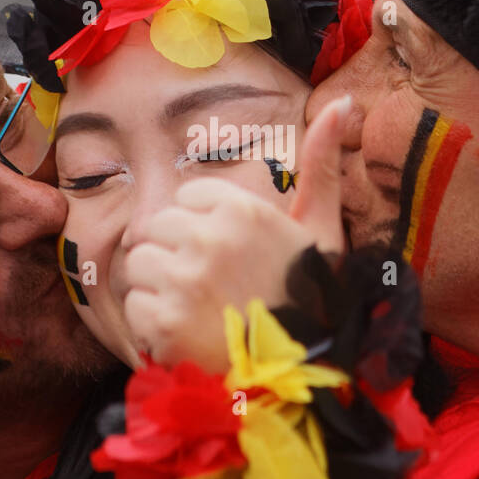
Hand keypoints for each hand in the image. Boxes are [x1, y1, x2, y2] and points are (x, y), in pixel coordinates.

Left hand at [124, 96, 350, 370]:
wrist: (304, 376)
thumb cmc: (312, 299)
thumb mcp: (324, 228)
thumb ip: (322, 165)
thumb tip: (344, 102)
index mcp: (243, 209)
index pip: (187, 199)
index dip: (202, 230)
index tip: (227, 259)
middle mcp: (210, 238)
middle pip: (156, 229)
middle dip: (175, 257)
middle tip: (209, 291)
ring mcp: (184, 280)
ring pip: (139, 265)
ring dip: (160, 291)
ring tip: (198, 313)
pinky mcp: (164, 322)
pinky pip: (134, 307)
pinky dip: (153, 327)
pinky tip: (187, 336)